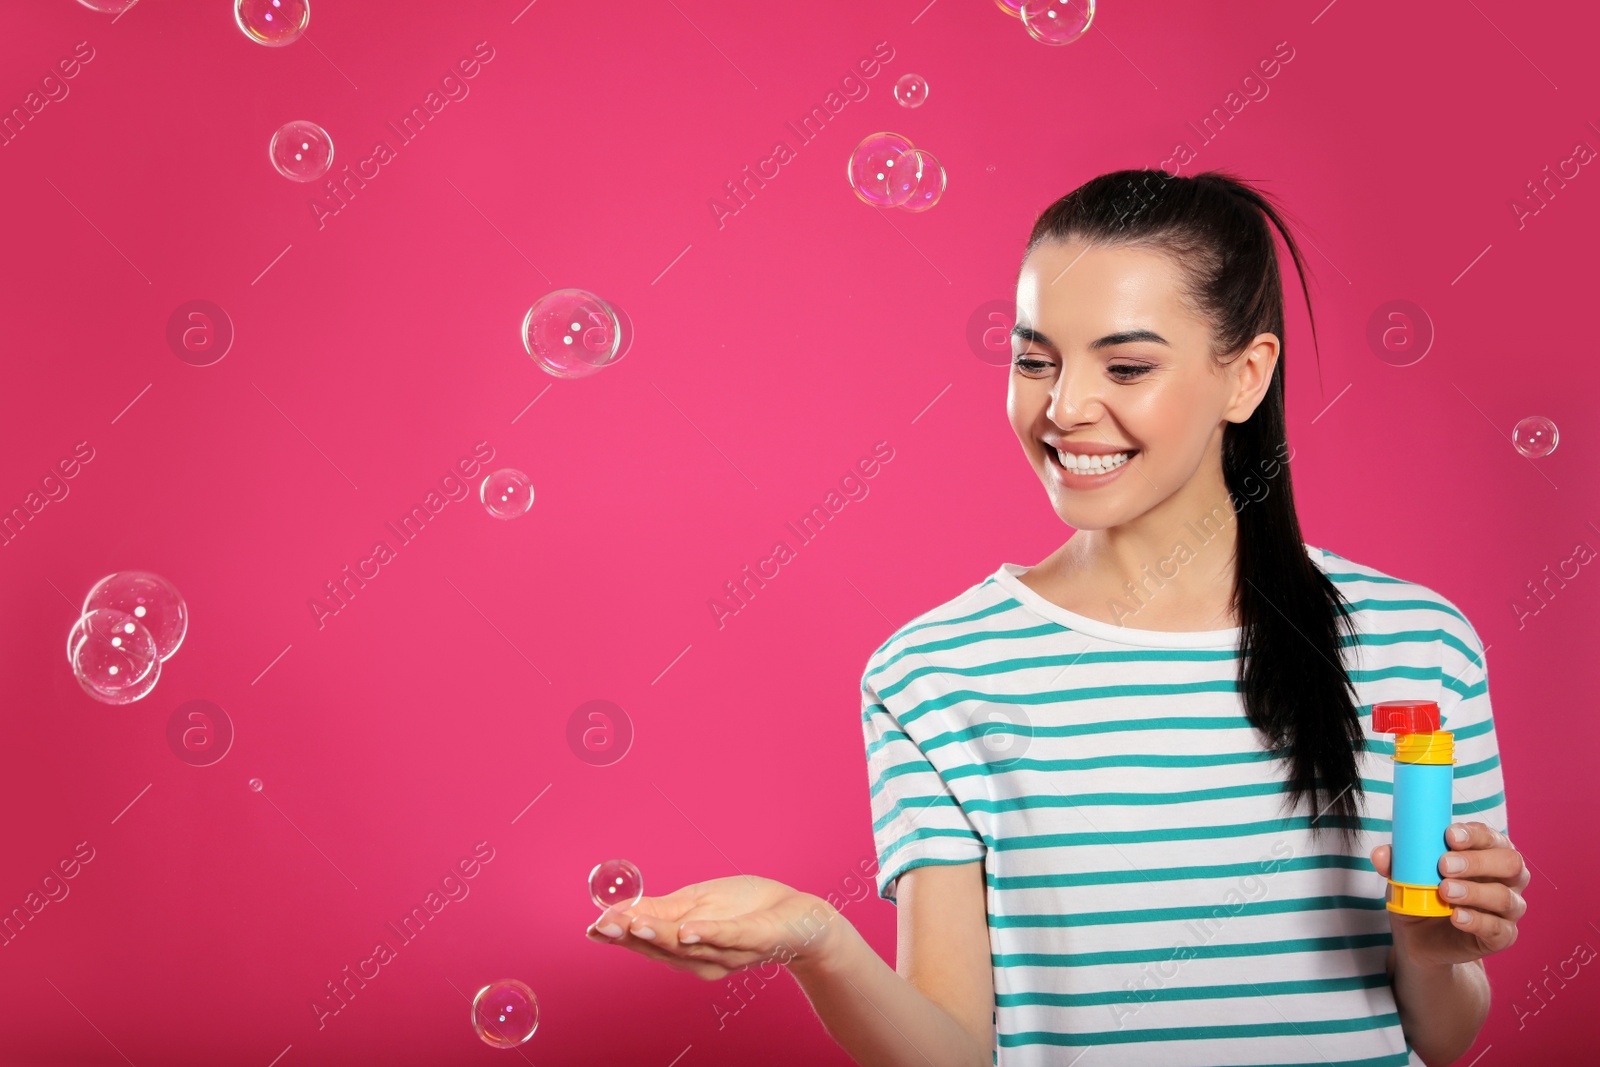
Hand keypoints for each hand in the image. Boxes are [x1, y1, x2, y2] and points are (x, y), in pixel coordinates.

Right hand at [584, 874, 843, 981]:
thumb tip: (619, 905)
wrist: (800, 917)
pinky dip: (707, 934)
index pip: (647, 941)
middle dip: (630, 937)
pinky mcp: (754, 939)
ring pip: (689, 945)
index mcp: (686, 946)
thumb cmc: (748, 907)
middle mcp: (703, 957)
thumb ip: (662, 908)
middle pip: (662, 947)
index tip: (592, 928)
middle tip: (601, 927)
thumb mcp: (698, 900)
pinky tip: (687, 929)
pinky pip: (728, 938)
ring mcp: (729, 951)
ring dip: (660, 936)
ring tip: (633, 926)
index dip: (619, 935)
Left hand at [1369, 820, 1528, 968]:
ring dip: (1475, 892)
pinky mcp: (1502, 936)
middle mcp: (1506, 879)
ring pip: (1506, 897)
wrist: (1420, 940)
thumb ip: (1396, 862)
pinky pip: (1499, 929)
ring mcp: (1507, 909)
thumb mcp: (1405, 876)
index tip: (1449, 835)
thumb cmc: (1420, 896)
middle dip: (1477, 861)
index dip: (1474, 834)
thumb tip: (1381, 854)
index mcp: (1487, 853)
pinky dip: (1478, 921)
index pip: (1490, 837)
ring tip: (1445, 891)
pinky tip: (1456, 917)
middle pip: (1510, 863)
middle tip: (1444, 865)